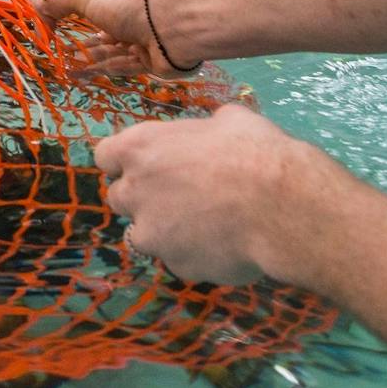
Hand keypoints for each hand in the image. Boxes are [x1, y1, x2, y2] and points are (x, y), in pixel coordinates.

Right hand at [33, 0, 184, 75]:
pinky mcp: (147, 64)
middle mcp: (123, 21)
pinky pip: (119, 69)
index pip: (85, 10)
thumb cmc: (122, 6)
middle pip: (97, 36)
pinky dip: (98, 72)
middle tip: (53, 58)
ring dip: (84, 62)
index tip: (47, 33)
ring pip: (106, 55)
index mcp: (109, 2)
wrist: (166, 27)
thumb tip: (34, 11)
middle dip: (76, 47)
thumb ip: (56, 2)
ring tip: (60, 70)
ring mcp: (136, 43)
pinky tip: (79, 77)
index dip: (65, 20)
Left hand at [97, 103, 325, 284]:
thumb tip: (216, 129)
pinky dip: (194, 255)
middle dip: (142, 198)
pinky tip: (224, 246)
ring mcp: (153, 234)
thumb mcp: (228, 121)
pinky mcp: (177, 266)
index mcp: (139, 148)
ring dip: (163, 231)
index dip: (123, 162)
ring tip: (202, 225)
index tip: (145, 165)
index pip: (105, 157)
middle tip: (178, 196)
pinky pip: (178, 261)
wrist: (282, 205)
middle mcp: (135, 191)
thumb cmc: (254, 151)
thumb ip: (205, 129)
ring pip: (143, 235)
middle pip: (119, 198)